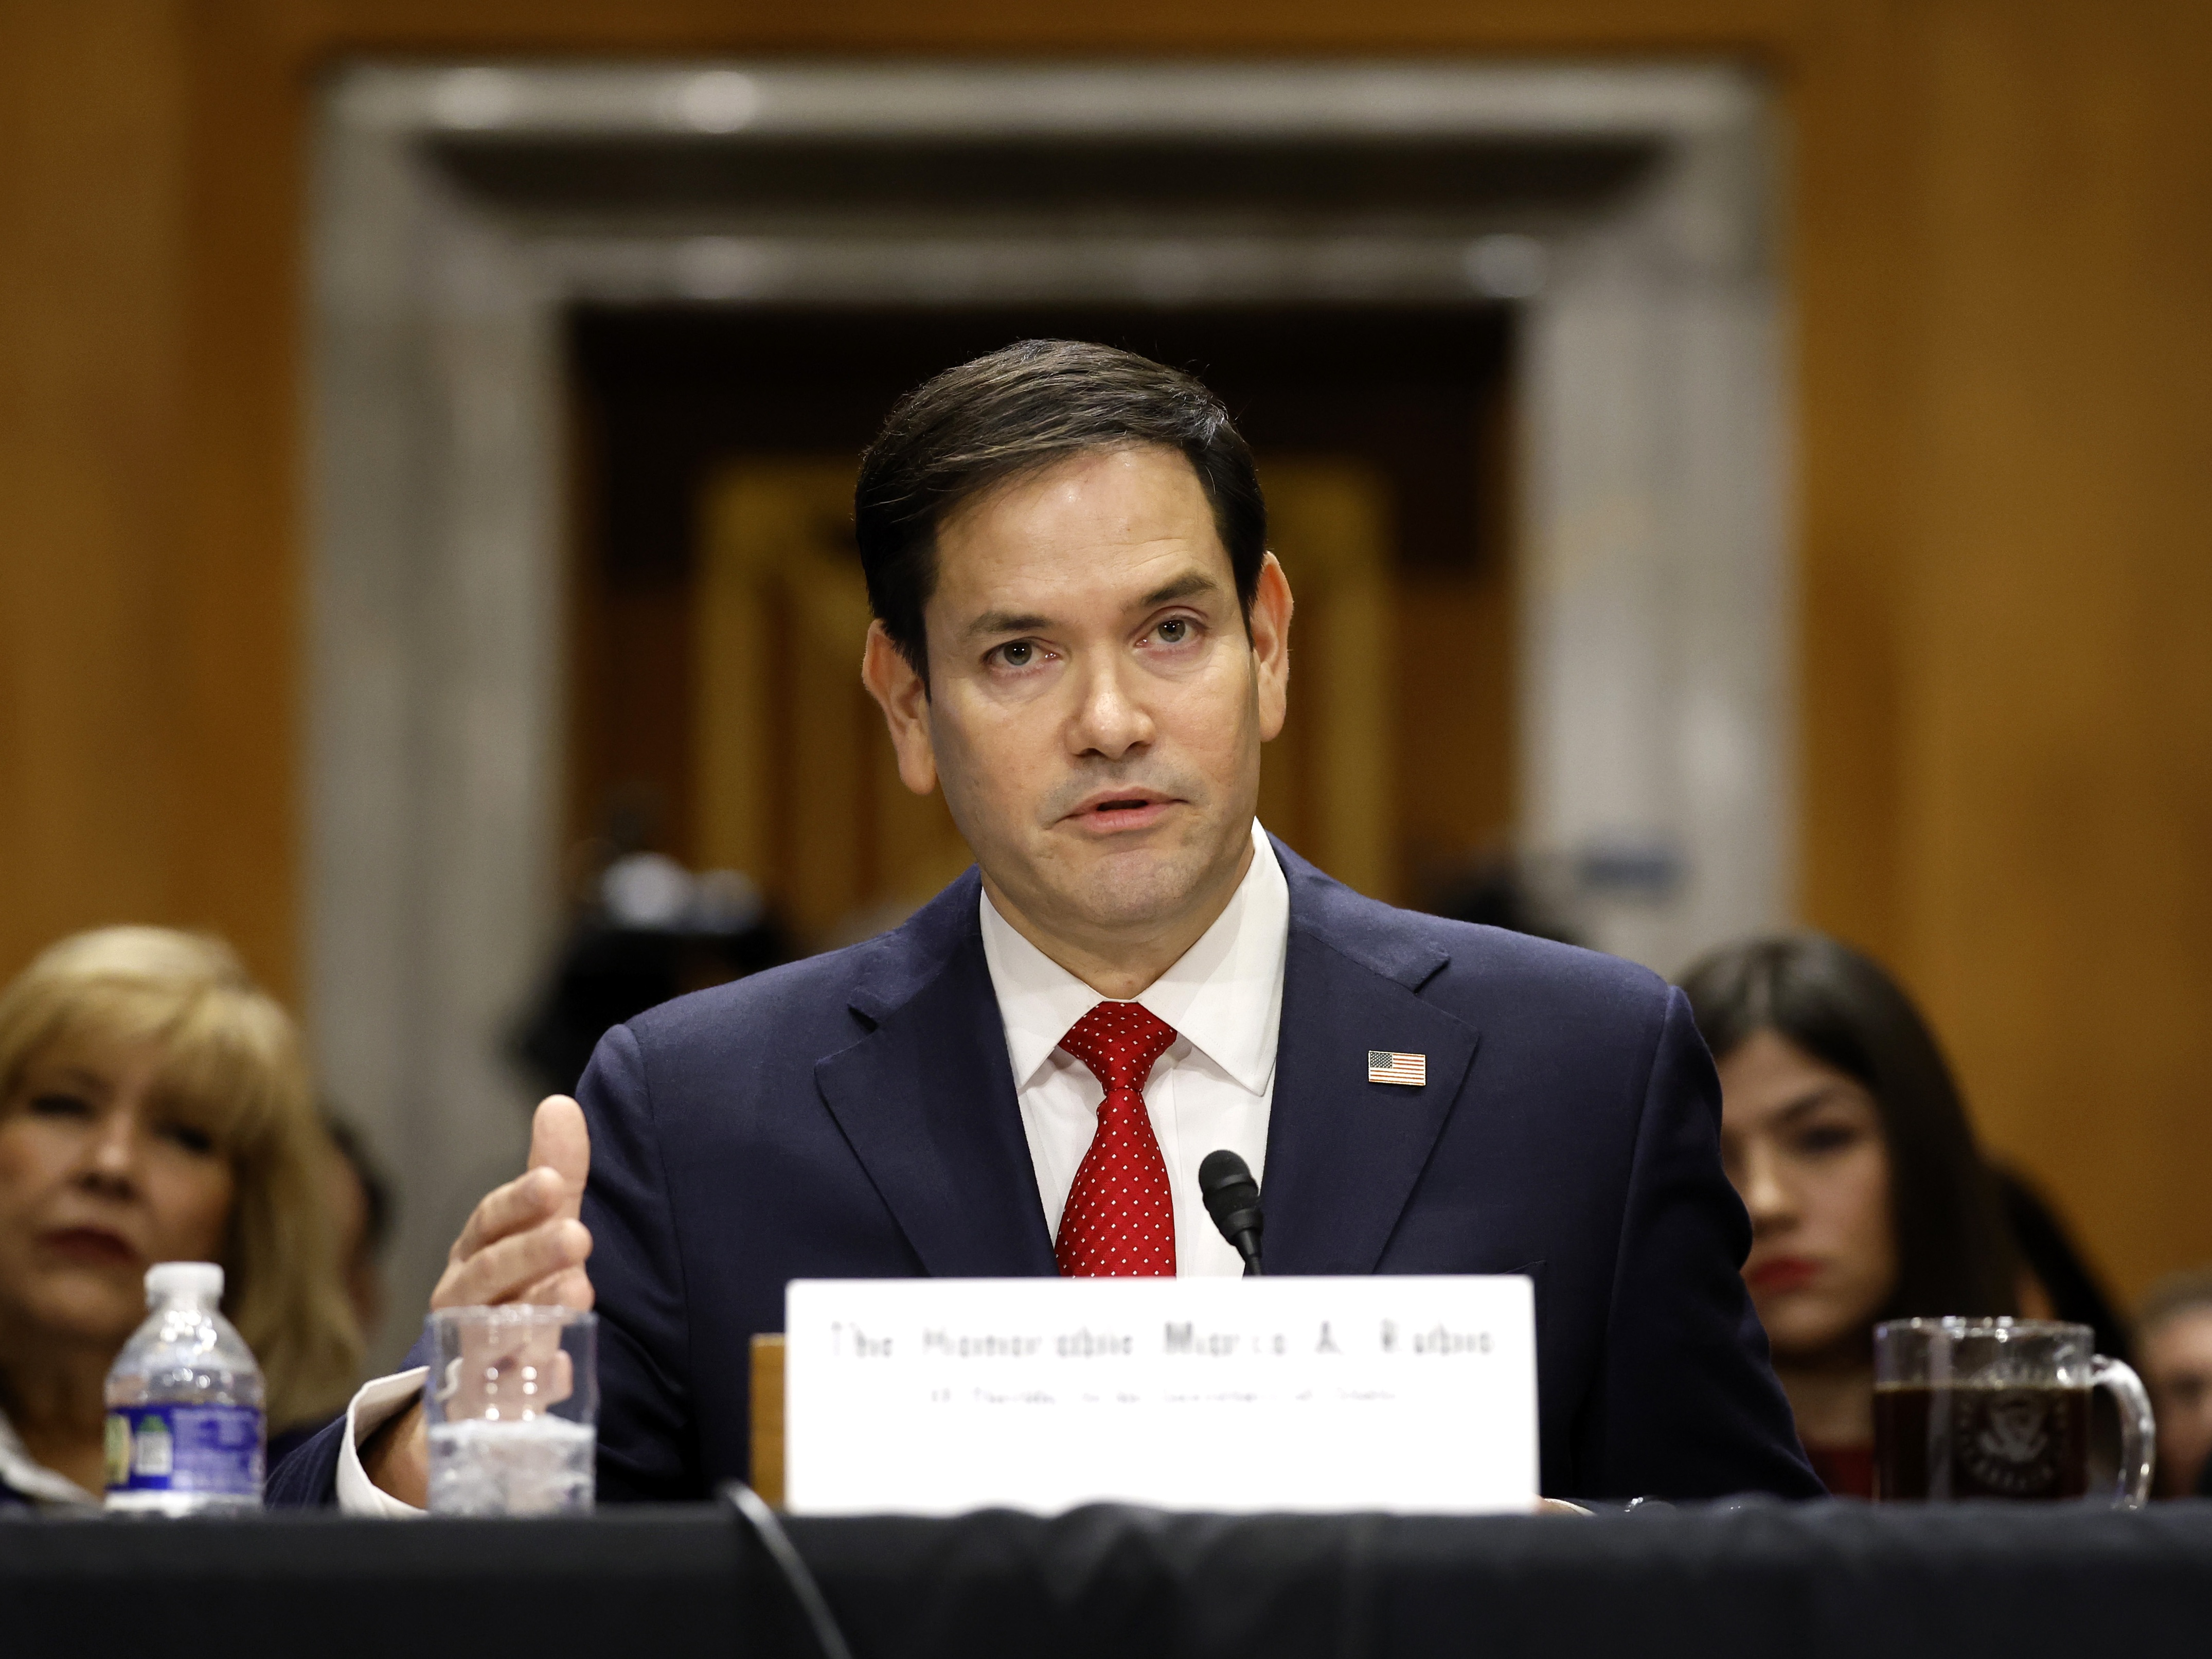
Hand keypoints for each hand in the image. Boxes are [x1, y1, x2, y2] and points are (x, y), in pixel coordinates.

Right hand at [363, 1096, 592, 1505]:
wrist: (457, 1402)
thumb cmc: (505, 1299)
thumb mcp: (528, 1237)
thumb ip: (551, 1177)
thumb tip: (561, 1103)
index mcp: (473, 1259)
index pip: (487, 1225)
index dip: (517, 1202)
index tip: (553, 1183)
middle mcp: (461, 1305)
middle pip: (486, 1277)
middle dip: (528, 1255)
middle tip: (577, 1235)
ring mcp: (465, 1357)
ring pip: (491, 1334)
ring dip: (533, 1312)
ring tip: (577, 1291)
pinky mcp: (479, 1411)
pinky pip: (502, 1399)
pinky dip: (532, 1384)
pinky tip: (562, 1368)